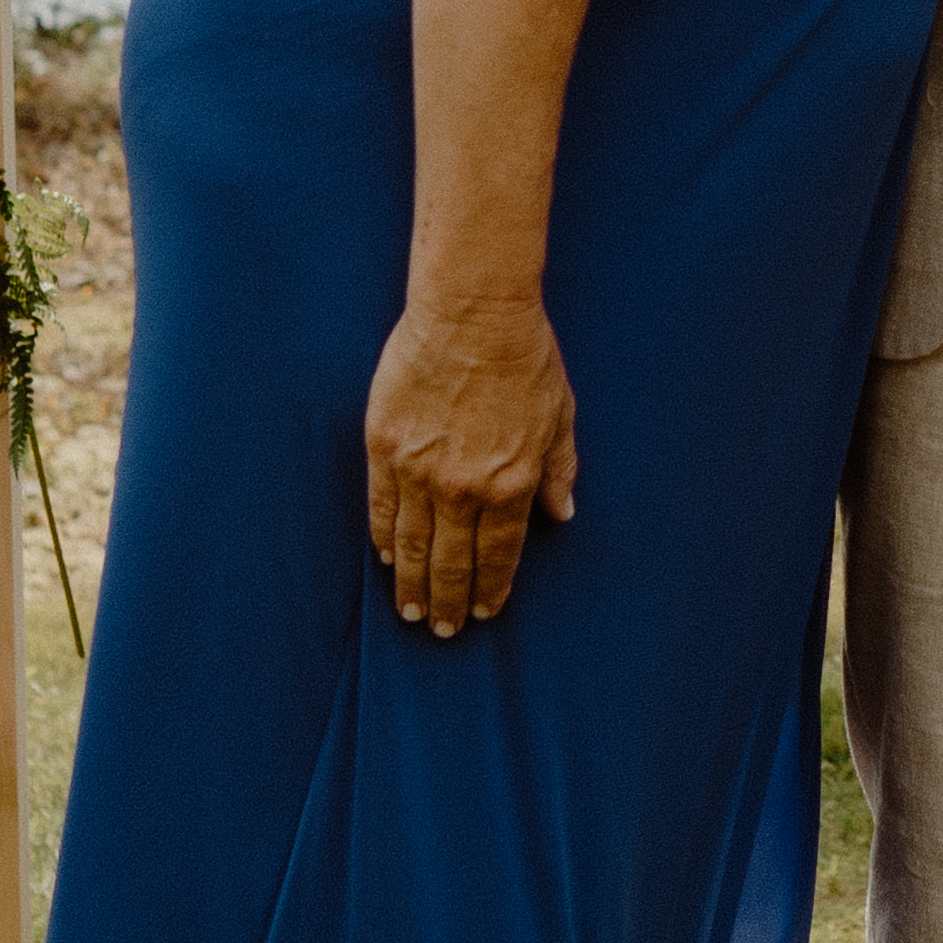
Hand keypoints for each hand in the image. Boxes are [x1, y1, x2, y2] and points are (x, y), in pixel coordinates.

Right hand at [365, 284, 577, 640]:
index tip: (485, 611)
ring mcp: (418, 470)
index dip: (491, 588)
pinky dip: (383, 538)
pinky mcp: (384, 446)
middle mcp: (463, 488)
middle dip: (449, 601)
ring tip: (411, 611)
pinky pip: (380, 507)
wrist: (473, 312)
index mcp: (511, 484)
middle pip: (451, 562)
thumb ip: (558, 471)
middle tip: (443, 629)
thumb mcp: (560, 417)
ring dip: (412, 583)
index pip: (498, 556)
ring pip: (411, 544)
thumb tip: (562, 515)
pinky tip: (386, 559)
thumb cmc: (525, 358)